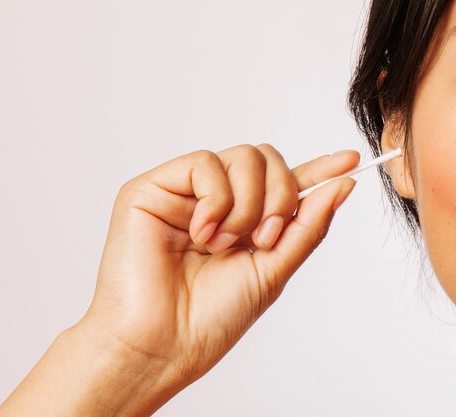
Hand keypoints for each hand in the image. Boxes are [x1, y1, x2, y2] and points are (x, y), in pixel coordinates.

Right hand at [77, 144, 358, 390]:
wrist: (161, 343)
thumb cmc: (210, 318)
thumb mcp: (273, 270)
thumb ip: (306, 225)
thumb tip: (343, 184)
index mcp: (239, 223)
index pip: (280, 185)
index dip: (315, 171)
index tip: (349, 161)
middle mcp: (211, 203)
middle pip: (264, 161)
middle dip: (279, 197)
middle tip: (265, 240)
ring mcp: (182, 194)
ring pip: (240, 157)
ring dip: (247, 205)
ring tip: (222, 245)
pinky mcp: (151, 189)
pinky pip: (203, 164)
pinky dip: (216, 200)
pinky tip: (202, 233)